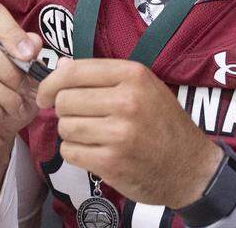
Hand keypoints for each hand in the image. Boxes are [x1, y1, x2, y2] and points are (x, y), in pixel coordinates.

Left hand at [36, 58, 223, 208]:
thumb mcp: (144, 87)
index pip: (74, 71)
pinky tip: (95, 152)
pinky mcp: (111, 162)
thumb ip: (104, 76)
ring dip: (72, 133)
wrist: (190, 167)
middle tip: (82, 118)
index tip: (45, 94)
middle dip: (65, 111)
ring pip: (65, 127)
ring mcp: (119, 133)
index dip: (51, 83)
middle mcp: (126, 101)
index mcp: (133, 75)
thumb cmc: (164, 124)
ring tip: (93, 136)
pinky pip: (70, 152)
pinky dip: (77, 153)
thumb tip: (60, 69)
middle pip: (64, 100)